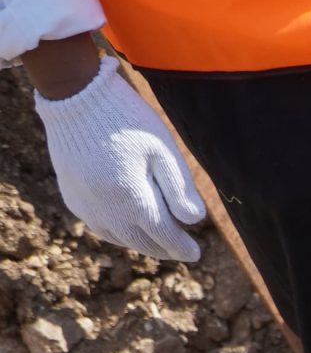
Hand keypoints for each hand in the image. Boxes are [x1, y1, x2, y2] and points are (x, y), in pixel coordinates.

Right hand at [31, 54, 205, 261]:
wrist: (76, 98)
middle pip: (140, 241)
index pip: (162, 234)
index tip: (196, 254)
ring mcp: (83, 203)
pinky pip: (97, 225)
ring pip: (117, 237)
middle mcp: (104, 207)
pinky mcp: (71, 195)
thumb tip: (193, 221)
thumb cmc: (127, 120)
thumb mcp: (163, 150)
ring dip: (140, 244)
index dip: (181, 247)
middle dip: (163, 249)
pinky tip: (127, 228)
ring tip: (158, 243)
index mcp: (131, 196)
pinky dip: (116, 233)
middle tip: (181, 252)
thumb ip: (179, 188)